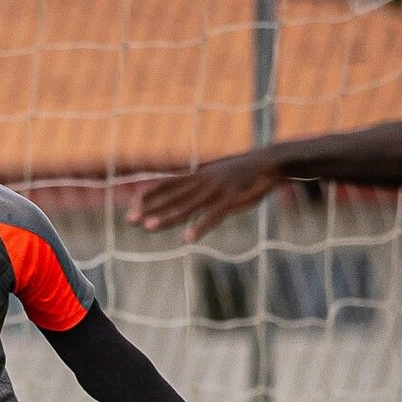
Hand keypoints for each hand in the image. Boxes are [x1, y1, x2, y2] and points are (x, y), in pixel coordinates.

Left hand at [128, 150, 283, 240]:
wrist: (272, 163)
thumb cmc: (247, 171)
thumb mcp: (221, 173)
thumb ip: (206, 180)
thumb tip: (194, 184)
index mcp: (201, 175)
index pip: (169, 183)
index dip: (151, 193)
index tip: (132, 202)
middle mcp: (203, 182)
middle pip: (172, 197)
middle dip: (150, 208)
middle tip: (129, 219)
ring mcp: (216, 192)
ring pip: (186, 207)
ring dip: (166, 218)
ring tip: (148, 227)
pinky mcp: (231, 201)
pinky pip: (212, 217)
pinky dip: (199, 228)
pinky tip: (186, 239)